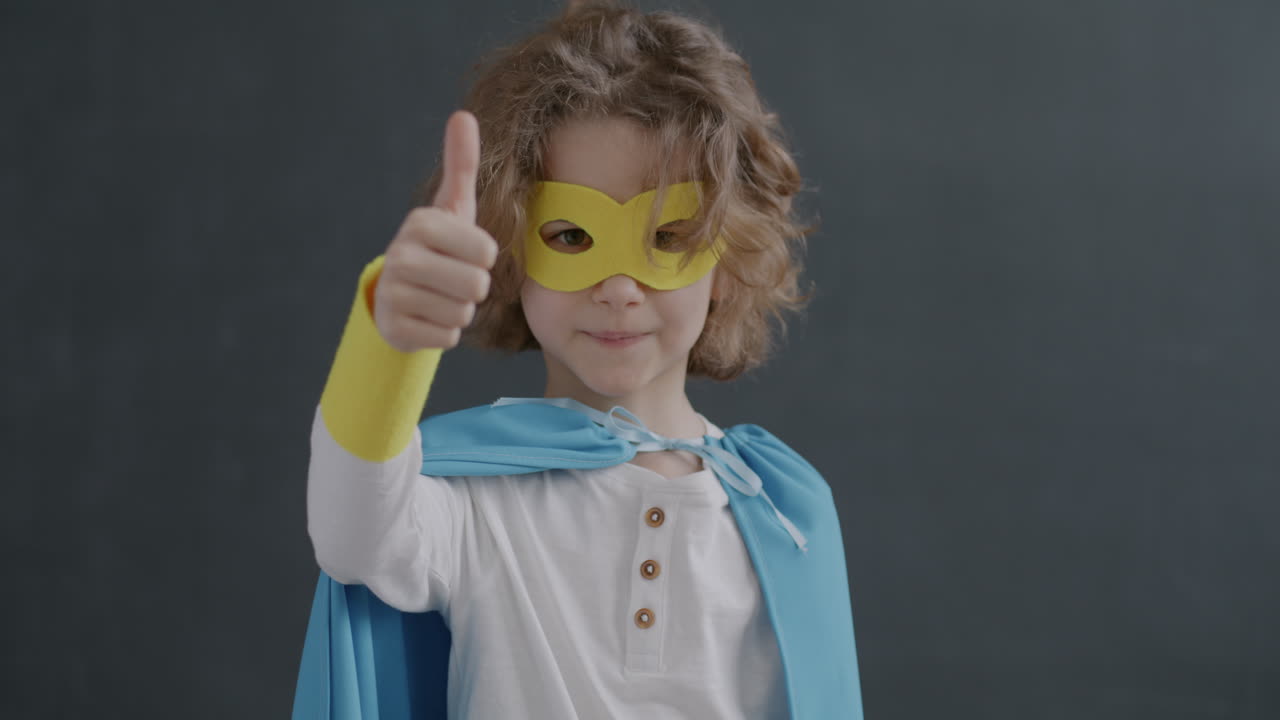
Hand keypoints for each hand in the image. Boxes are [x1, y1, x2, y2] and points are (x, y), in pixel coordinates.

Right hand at [374, 111, 497, 351]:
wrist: (397, 294)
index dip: (484, 258)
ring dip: (459, 310)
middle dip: (473, 288)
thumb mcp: (452, 207)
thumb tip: (463, 114)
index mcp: (421, 223)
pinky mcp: (394, 328)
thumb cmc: (439, 247)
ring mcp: (393, 293)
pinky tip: (426, 316)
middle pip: (477, 286)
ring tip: (438, 296)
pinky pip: (447, 337)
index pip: (487, 253)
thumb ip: (460, 164)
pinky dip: (444, 332)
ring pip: (463, 314)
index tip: (462, 252)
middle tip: (452, 279)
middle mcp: (401, 255)